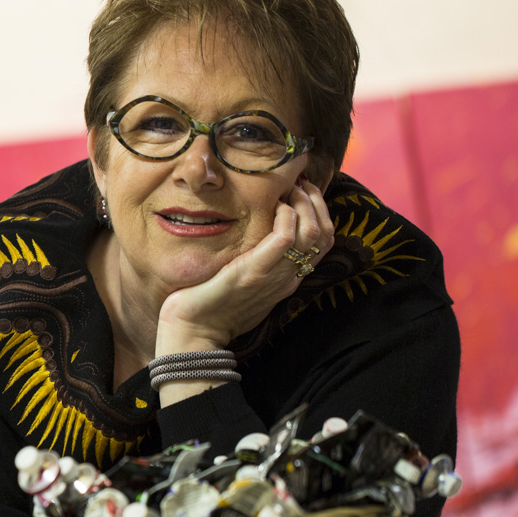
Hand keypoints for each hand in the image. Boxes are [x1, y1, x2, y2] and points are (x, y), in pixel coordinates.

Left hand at [156, 180, 333, 353]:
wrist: (193, 332)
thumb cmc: (210, 307)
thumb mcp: (243, 284)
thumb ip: (256, 265)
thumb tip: (253, 241)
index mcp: (287, 280)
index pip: (322, 243)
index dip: (320, 213)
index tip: (304, 193)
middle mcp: (287, 278)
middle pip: (324, 235)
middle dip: (318, 203)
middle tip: (302, 184)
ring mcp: (274, 275)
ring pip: (312, 233)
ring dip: (305, 204)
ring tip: (291, 190)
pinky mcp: (254, 271)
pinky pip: (284, 238)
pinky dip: (286, 217)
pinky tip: (275, 206)